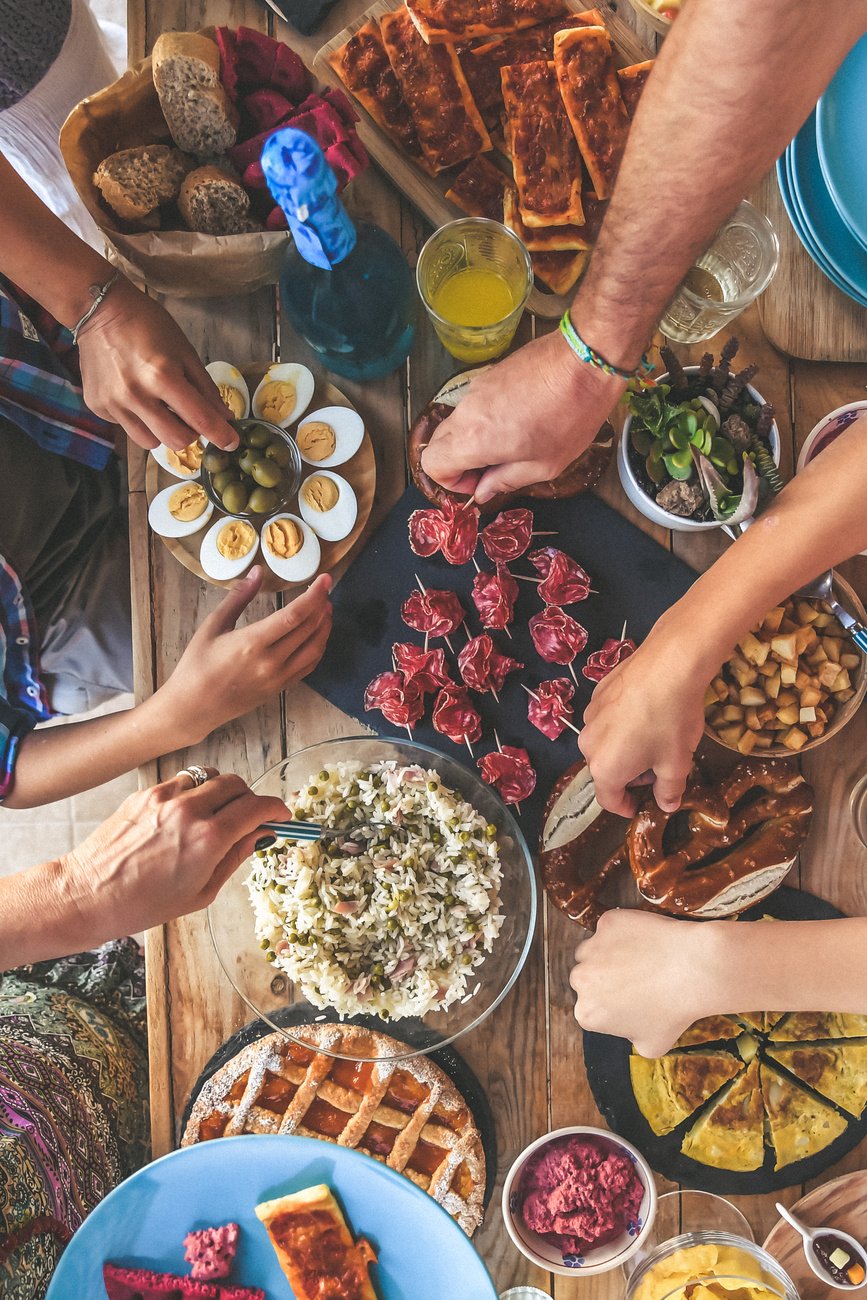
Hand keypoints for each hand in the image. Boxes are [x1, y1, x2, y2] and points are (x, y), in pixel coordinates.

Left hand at [56, 770, 289, 942]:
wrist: (89, 894)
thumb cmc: (143, 904)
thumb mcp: (202, 892)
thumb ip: (235, 857)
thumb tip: (260, 836)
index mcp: (208, 838)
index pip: (257, 807)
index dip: (276, 809)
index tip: (282, 816)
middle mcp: (189, 810)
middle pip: (237, 784)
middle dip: (250, 799)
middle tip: (249, 819)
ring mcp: (164, 797)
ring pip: (210, 776)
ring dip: (221, 792)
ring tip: (215, 815)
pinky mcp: (145, 793)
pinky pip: (182, 782)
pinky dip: (193, 793)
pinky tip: (185, 817)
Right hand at [76, 278, 238, 451]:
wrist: (98, 309)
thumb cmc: (147, 324)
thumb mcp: (184, 351)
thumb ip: (205, 388)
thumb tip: (224, 417)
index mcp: (163, 377)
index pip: (199, 419)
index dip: (221, 435)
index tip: (231, 443)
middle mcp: (136, 396)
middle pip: (176, 441)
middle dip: (190, 434)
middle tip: (190, 417)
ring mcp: (113, 404)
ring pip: (150, 442)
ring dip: (162, 431)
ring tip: (160, 406)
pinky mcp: (98, 407)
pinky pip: (128, 427)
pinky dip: (138, 418)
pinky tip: (134, 394)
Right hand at [160, 567, 332, 745]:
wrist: (194, 707)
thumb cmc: (198, 665)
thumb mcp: (213, 625)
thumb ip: (239, 597)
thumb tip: (258, 572)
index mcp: (253, 643)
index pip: (295, 615)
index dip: (314, 595)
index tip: (325, 579)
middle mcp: (271, 662)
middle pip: (309, 629)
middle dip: (321, 606)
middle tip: (324, 590)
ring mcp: (278, 678)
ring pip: (314, 649)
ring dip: (324, 627)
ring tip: (325, 609)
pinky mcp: (280, 689)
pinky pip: (308, 667)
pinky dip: (318, 648)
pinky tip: (317, 636)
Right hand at [420, 331, 622, 503]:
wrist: (584, 361)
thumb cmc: (570, 416)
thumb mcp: (543, 465)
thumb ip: (505, 481)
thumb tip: (483, 491)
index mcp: (474, 440)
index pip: (432, 464)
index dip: (450, 480)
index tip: (479, 481)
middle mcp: (466, 412)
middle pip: (437, 442)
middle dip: (457, 461)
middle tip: (491, 467)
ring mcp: (475, 390)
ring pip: (456, 422)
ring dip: (472, 438)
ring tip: (509, 442)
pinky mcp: (488, 375)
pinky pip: (473, 405)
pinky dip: (484, 418)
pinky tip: (517, 419)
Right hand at [570, 909, 717, 1056]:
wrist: (693, 970)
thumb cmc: (674, 1011)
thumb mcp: (651, 1045)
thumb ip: (630, 1038)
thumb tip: (630, 1030)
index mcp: (587, 1013)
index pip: (591, 1007)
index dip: (610, 1005)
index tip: (630, 1000)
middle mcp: (581, 979)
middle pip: (587, 976)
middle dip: (604, 977)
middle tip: (636, 978)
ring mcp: (593, 947)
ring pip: (594, 949)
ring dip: (609, 953)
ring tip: (642, 959)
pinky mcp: (608, 922)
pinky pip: (613, 927)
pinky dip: (625, 931)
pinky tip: (648, 941)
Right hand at [580, 621, 707, 816]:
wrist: (669, 664)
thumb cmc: (672, 720)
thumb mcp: (678, 763)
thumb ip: (670, 790)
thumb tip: (667, 805)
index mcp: (605, 768)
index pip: (609, 800)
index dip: (626, 807)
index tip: (640, 806)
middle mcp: (588, 744)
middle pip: (606, 769)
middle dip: (629, 775)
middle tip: (658, 767)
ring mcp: (590, 716)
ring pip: (605, 743)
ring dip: (624, 748)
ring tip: (653, 736)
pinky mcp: (597, 693)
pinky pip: (607, 719)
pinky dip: (622, 724)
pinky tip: (646, 712)